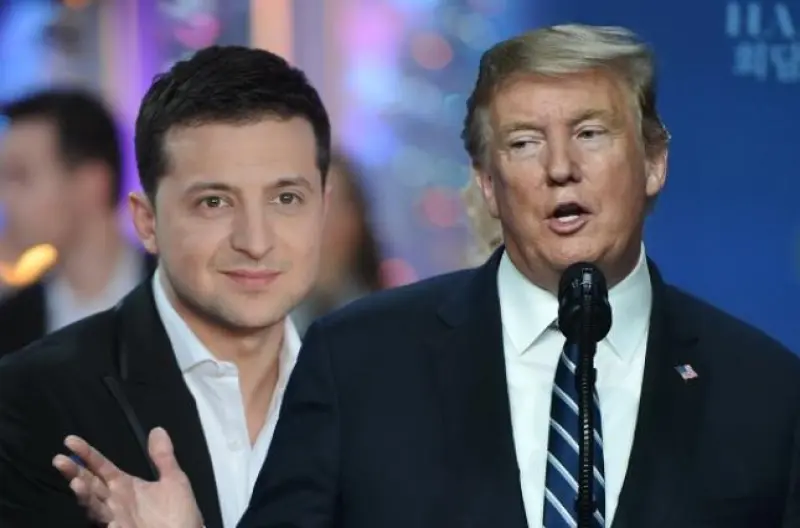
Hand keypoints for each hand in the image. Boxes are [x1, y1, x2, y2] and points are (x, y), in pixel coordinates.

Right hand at [53, 427, 202, 527]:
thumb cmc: (179, 513)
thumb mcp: (174, 480)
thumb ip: (163, 457)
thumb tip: (157, 429)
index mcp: (125, 486)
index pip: (102, 467)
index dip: (87, 454)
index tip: (70, 440)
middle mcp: (116, 501)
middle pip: (91, 484)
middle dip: (75, 473)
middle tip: (59, 459)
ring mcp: (116, 518)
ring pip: (94, 505)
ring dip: (84, 494)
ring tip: (75, 481)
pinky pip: (106, 521)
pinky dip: (99, 513)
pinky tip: (94, 505)